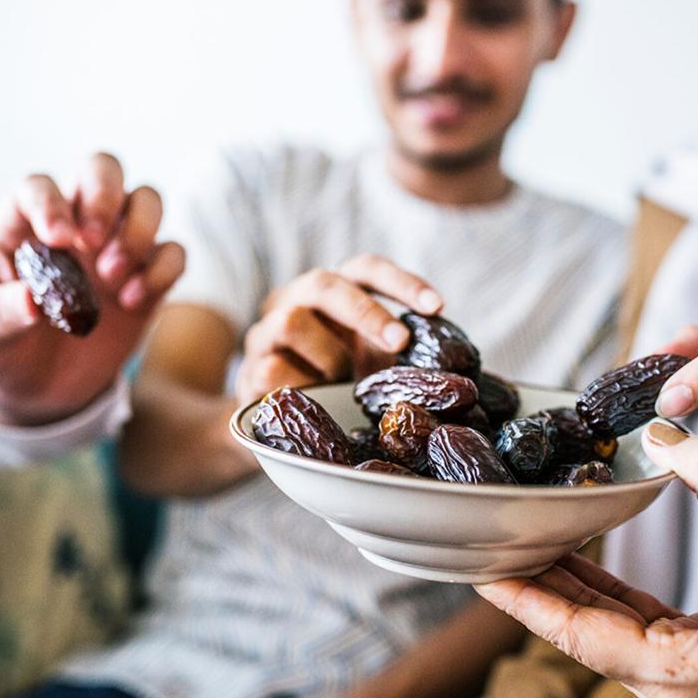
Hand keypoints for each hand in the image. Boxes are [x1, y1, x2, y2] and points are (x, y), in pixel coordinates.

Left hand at [0, 153, 184, 425]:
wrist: (40, 388)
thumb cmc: (2, 345)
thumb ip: (0, 314)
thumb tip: (30, 302)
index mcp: (23, 224)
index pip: (37, 186)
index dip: (49, 201)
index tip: (58, 239)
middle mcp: (73, 223)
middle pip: (101, 168)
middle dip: (104, 192)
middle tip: (92, 241)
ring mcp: (114, 245)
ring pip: (146, 199)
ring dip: (138, 229)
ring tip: (112, 276)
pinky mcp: (146, 276)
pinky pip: (172, 251)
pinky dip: (161, 270)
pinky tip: (131, 302)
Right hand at [235, 254, 443, 404]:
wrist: (282, 429)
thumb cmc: (336, 383)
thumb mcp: (371, 361)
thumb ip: (397, 349)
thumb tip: (448, 355)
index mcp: (330, 291)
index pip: (365, 269)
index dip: (401, 283)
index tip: (436, 307)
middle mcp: (294, 300)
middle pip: (324, 282)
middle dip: (366, 312)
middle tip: (399, 343)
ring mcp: (265, 332)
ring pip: (293, 322)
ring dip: (329, 357)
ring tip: (341, 382)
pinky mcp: (249, 368)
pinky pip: (274, 368)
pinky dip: (303, 385)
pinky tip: (315, 398)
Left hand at [475, 424, 697, 697]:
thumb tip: (669, 432)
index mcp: (689, 681)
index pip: (580, 635)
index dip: (525, 597)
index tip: (476, 568)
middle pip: (589, 635)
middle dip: (541, 585)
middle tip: (489, 539)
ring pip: (616, 637)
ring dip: (578, 590)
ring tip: (530, 540)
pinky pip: (648, 639)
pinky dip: (619, 603)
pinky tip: (589, 565)